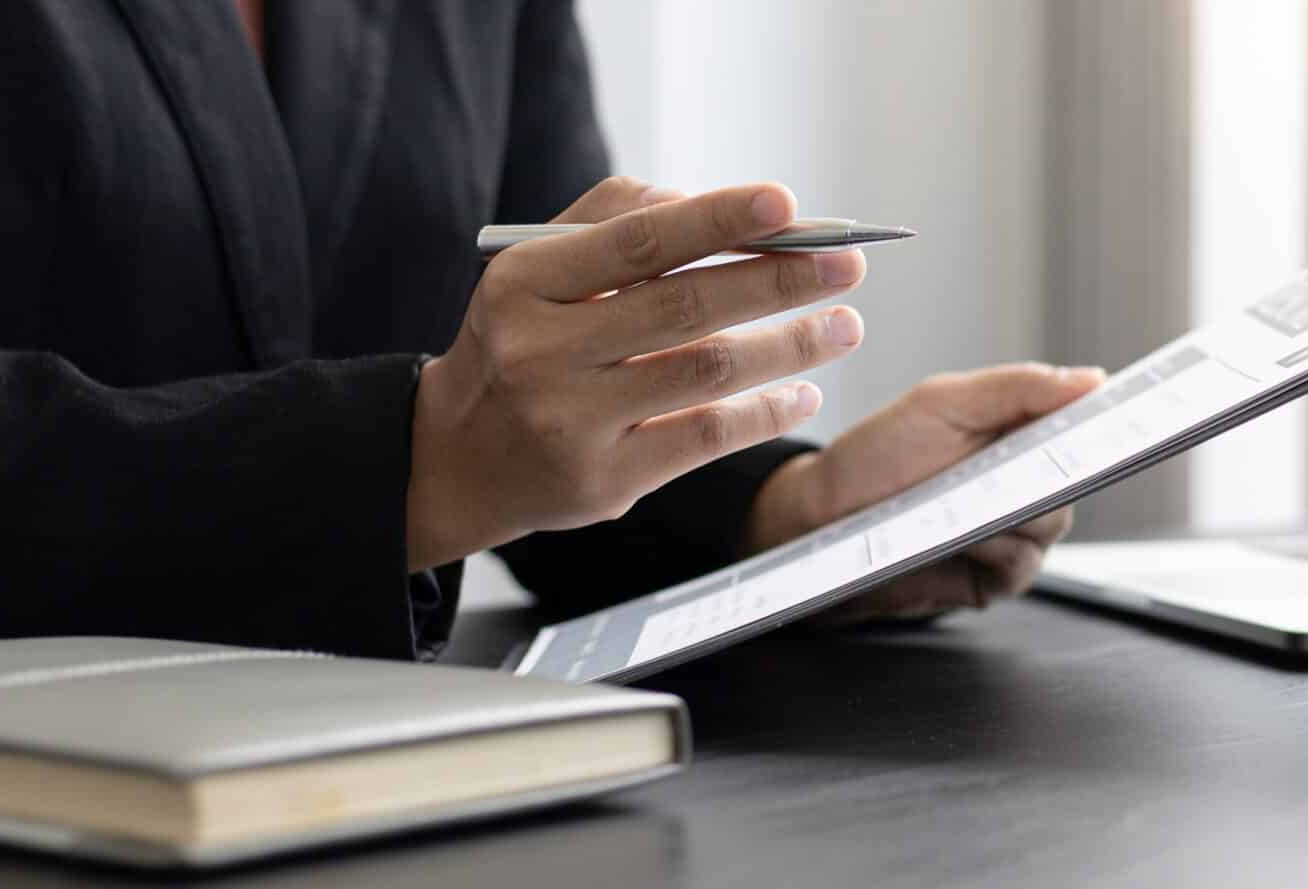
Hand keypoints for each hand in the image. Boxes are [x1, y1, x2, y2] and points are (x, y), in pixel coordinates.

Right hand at [406, 178, 868, 570]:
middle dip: (779, 280)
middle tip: (848, 263)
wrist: (459, 458)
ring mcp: (572, 422)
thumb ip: (613, 220)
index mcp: (525, 282)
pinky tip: (804, 392)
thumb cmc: (523, 342)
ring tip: (845, 326)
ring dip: (790, 346)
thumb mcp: (537, 271)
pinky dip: (766, 411)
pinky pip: (706, 437)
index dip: (717, 218)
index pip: (638, 240)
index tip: (787, 203)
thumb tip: (708, 203)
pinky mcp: (604, 480)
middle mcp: (541, 351)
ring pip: (706, 372)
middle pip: (684, 306)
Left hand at [748, 362, 1105, 623]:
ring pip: (1050, 525)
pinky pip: (1019, 565)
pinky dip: (995, 548)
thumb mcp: (942, 402)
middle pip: (1073, 481)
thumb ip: (1017, 387)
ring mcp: (1012, 535)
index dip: (1101, 425)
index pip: (1081, 428)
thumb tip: (1091, 380)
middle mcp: (1023, 486)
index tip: (1110, 420)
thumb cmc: (875, 458)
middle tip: (1016, 463)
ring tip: (969, 500)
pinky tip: (965, 534)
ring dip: (1013, 511)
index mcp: (1018, 435)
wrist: (820, 521)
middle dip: (1049, 472)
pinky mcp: (993, 580)